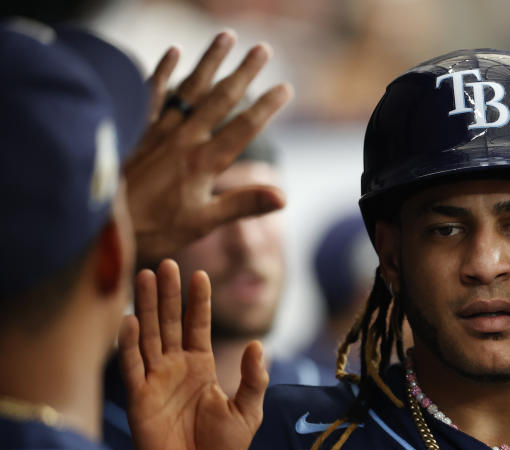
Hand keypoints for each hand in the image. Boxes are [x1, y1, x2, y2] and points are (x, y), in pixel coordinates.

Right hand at [118, 259, 268, 449]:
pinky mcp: (139, 400)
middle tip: (165, 263)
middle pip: (169, 323)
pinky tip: (128, 321)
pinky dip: (129, 344)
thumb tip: (258, 345)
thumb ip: (253, 379)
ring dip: (145, 308)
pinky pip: (132, 367)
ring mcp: (156, 382)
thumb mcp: (248, 412)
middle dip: (167, 294)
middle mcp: (176, 369)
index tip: (199, 274)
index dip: (198, 302)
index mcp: (202, 367)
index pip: (198, 326)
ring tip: (143, 277)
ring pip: (148, 336)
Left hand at [124, 31, 292, 266]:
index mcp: (204, 163)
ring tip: (227, 37)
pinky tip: (172, 52)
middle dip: (244, 72)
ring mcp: (158, 132)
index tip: (285, 88)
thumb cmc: (154, 229)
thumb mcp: (204, 224)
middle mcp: (183, 140)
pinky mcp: (136, 131)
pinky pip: (150, 94)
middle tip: (264, 49)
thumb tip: (283, 197)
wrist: (102, 226)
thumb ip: (243, 205)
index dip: (266, 107)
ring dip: (209, 61)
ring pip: (189, 88)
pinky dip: (162, 72)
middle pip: (220, 99)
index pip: (243, 128)